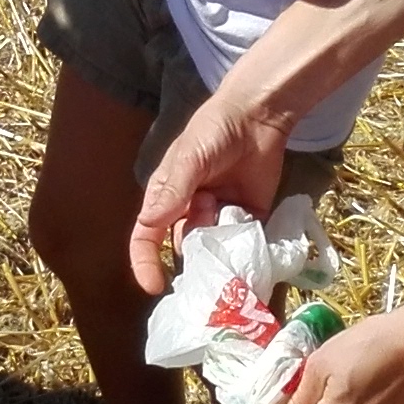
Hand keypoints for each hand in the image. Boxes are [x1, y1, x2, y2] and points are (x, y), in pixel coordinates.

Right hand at [127, 92, 292, 290]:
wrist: (257, 117)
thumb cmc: (213, 131)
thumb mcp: (189, 158)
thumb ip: (172, 191)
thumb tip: (149, 223)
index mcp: (166, 198)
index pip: (147, 238)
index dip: (146, 263)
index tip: (155, 285)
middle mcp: (190, 213)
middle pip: (184, 247)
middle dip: (195, 245)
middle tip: (210, 214)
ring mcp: (219, 218)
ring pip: (214, 250)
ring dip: (221, 241)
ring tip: (231, 209)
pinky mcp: (249, 220)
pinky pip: (244, 245)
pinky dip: (246, 245)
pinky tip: (250, 232)